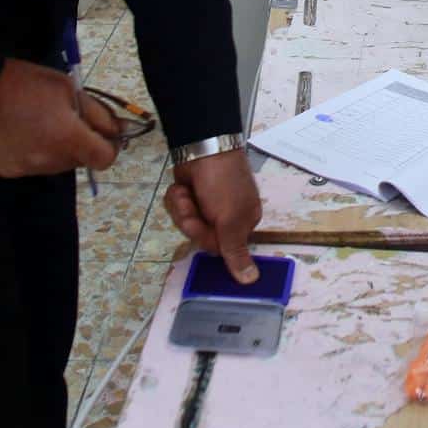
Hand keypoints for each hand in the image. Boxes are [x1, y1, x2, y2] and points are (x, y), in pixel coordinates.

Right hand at [0, 60, 119, 178]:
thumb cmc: (27, 82)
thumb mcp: (69, 89)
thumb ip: (98, 113)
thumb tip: (119, 130)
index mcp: (68, 138)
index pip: (104, 159)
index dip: (109, 145)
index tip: (102, 131)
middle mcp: (50, 161)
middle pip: (80, 161)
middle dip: (82, 143)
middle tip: (67, 119)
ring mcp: (28, 169)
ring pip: (58, 165)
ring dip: (59, 149)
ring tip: (41, 124)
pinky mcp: (10, 171)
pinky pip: (34, 166)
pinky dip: (36, 153)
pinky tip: (22, 133)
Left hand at [162, 149, 262, 281]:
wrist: (203, 145)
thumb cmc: (222, 182)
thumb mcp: (231, 218)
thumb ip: (236, 251)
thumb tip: (251, 281)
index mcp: (241, 223)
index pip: (218, 247)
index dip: (203, 235)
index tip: (199, 221)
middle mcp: (224, 217)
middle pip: (198, 235)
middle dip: (189, 218)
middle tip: (191, 202)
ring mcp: (205, 205)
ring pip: (185, 222)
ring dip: (181, 206)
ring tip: (186, 191)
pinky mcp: (190, 195)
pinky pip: (177, 208)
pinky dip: (176, 197)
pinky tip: (181, 186)